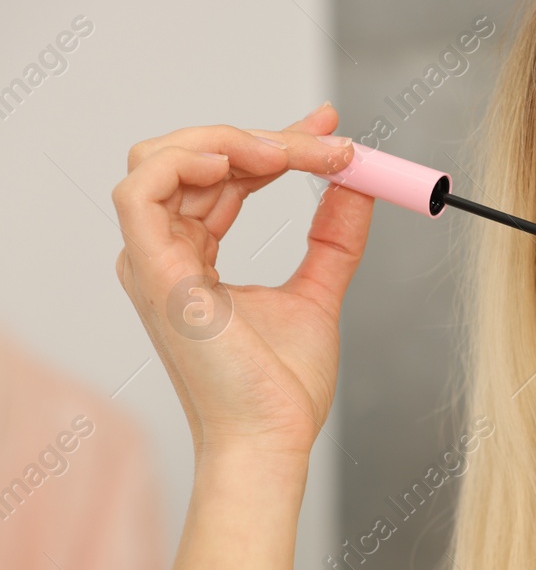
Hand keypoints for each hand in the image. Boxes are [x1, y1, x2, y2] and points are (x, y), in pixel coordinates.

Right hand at [110, 102, 371, 464]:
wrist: (273, 438)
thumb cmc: (282, 388)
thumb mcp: (319, 292)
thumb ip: (334, 237)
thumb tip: (359, 186)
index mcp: (194, 257)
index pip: (225, 176)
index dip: (276, 142)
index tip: (331, 130)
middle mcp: (165, 253)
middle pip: (198, 159)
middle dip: (268, 139)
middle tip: (334, 146)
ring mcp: (153, 261)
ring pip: (164, 159)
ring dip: (231, 140)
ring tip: (291, 153)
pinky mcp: (154, 271)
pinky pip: (142, 189)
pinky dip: (186, 161)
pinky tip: (240, 162)